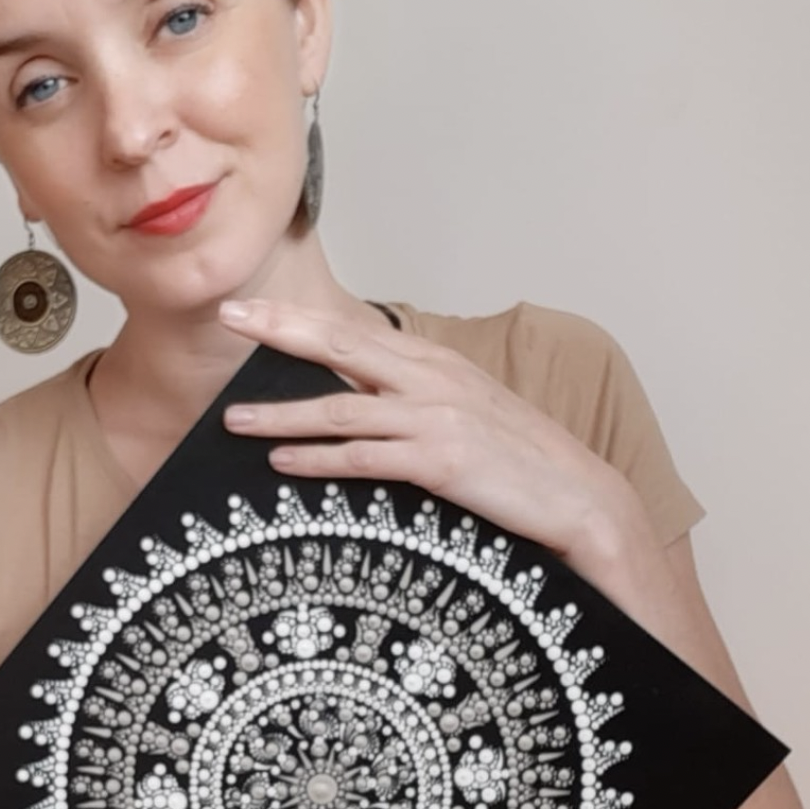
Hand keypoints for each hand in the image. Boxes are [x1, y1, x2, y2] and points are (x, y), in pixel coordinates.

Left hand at [218, 298, 652, 565]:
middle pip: (340, 348)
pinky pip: (364, 459)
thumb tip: (358, 404)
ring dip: (282, 415)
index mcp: (436, 363)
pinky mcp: (440, 462)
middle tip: (229, 319)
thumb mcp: (468, 414)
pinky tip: (282, 462)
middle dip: (279, 332)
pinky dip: (318, 460)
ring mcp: (436, 419)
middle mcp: (433, 380)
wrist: (580, 498)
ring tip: (234, 419)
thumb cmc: (522, 462)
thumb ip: (416, 401)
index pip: (353, 334)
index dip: (297, 320)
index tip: (250, 310)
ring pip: (340, 410)